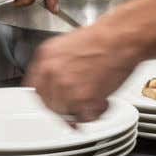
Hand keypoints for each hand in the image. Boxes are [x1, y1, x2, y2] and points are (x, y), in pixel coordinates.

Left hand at [25, 21, 139, 123]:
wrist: (120, 37)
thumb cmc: (102, 38)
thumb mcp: (68, 46)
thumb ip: (57, 66)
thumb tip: (56, 84)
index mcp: (45, 57)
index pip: (35, 87)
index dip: (47, 96)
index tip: (54, 101)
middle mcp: (51, 72)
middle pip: (49, 103)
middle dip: (64, 106)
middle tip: (78, 102)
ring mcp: (65, 86)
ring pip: (66, 113)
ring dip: (80, 111)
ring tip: (94, 98)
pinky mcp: (83, 98)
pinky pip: (85, 118)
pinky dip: (95, 114)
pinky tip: (102, 100)